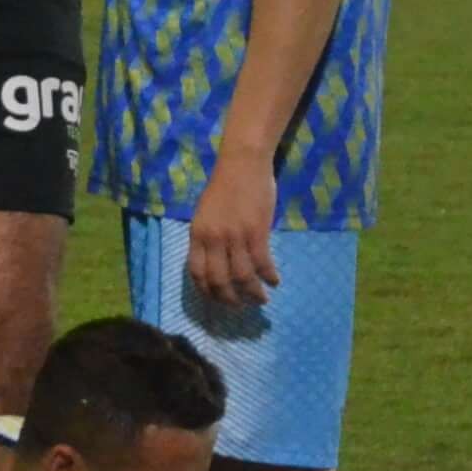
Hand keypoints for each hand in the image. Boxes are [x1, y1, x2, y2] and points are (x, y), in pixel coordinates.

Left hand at [185, 152, 280, 307]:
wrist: (242, 163)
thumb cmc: (225, 186)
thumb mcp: (206, 214)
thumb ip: (208, 237)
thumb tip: (215, 263)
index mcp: (197, 234)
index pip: (197, 273)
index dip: (207, 292)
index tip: (218, 300)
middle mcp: (213, 239)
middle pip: (219, 280)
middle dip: (230, 299)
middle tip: (241, 306)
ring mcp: (235, 236)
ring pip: (242, 276)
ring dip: (252, 293)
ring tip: (260, 299)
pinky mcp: (256, 232)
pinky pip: (262, 263)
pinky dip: (268, 276)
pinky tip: (274, 281)